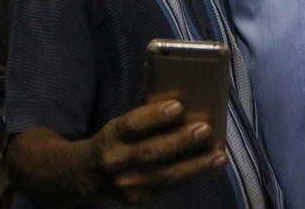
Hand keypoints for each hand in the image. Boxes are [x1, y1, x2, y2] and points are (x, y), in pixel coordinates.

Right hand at [85, 100, 225, 204]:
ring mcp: (127, 185)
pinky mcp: (138, 198)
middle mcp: (116, 162)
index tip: (178, 106)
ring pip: (165, 175)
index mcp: (110, 137)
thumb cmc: (114, 141)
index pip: (131, 125)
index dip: (154, 116)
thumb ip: (144, 120)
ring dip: (195, 164)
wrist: (86, 175)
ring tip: (218, 154)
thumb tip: (184, 109)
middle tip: (205, 128)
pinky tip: (210, 165)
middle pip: (151, 152)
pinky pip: (169, 187)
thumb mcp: (119, 126)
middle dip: (181, 141)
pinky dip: (191, 175)